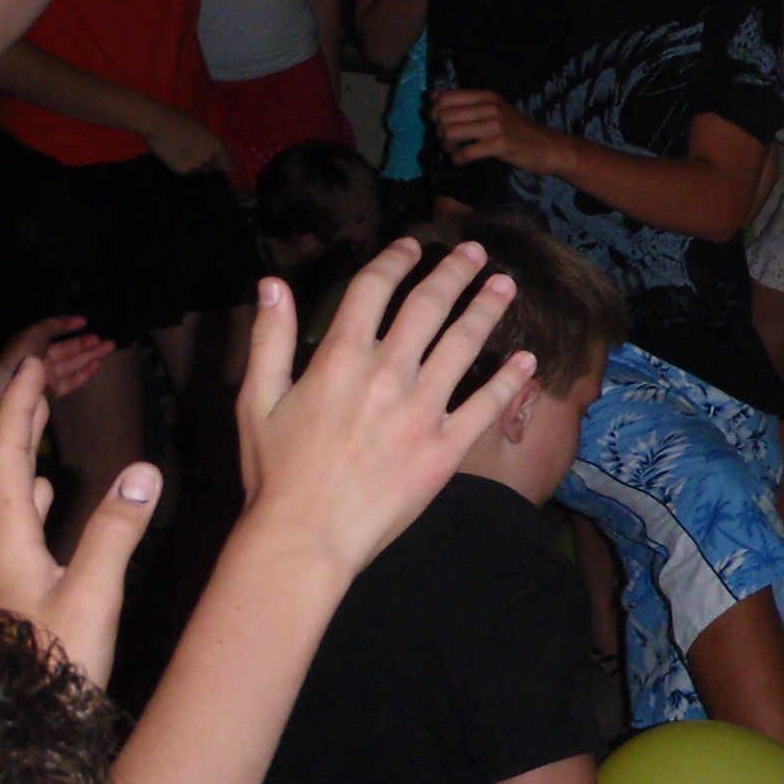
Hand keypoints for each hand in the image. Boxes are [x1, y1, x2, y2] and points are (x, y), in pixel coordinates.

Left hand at [0, 314, 113, 408]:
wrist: (15, 389)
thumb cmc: (23, 356)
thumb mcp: (35, 333)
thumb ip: (54, 325)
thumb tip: (74, 320)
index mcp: (29, 344)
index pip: (50, 333)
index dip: (66, 326)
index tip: (85, 322)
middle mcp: (37, 360)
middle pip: (64, 350)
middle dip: (83, 343)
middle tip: (102, 338)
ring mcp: (45, 377)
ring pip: (70, 364)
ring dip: (89, 355)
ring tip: (109, 347)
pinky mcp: (52, 392)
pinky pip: (70, 381)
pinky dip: (85, 373)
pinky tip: (97, 364)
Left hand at [0, 358, 160, 685]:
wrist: (20, 724)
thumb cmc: (54, 662)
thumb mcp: (92, 596)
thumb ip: (116, 530)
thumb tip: (143, 469)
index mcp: (6, 536)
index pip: (6, 453)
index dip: (19, 404)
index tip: (34, 361)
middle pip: (1, 461)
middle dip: (21, 410)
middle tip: (42, 371)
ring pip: (9, 487)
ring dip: (29, 443)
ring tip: (47, 413)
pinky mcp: (13, 583)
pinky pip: (17, 515)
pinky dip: (34, 485)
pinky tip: (49, 490)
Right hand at [142, 106, 229, 174]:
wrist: (159, 123)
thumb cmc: (181, 121)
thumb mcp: (203, 130)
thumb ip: (211, 144)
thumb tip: (214, 155)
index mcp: (218, 147)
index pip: (228, 167)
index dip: (222, 165)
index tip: (216, 163)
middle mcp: (209, 158)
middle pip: (212, 169)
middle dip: (206, 163)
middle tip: (193, 154)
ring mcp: (195, 166)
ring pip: (198, 171)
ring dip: (193, 165)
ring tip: (182, 153)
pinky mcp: (181, 170)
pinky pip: (186, 172)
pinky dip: (181, 166)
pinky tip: (174, 155)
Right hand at [234, 237, 535, 574]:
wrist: (304, 537)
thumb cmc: (275, 472)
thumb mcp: (256, 400)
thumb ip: (269, 339)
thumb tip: (272, 285)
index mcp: (339, 358)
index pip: (373, 290)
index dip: (395, 260)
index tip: (412, 245)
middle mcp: (387, 374)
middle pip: (429, 306)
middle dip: (455, 272)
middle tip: (475, 252)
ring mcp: (422, 410)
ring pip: (464, 344)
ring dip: (487, 309)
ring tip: (506, 286)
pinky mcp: (446, 447)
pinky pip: (486, 405)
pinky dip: (509, 380)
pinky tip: (527, 360)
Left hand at [431, 89, 561, 173]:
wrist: (548, 147)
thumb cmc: (518, 130)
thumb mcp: (493, 110)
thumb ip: (466, 104)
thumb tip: (433, 96)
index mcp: (486, 96)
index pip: (445, 98)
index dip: (434, 113)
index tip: (441, 125)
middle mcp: (490, 106)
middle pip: (444, 116)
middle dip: (440, 132)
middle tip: (449, 142)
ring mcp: (496, 125)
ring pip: (451, 133)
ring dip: (447, 146)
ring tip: (455, 151)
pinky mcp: (501, 144)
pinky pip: (466, 152)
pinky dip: (458, 159)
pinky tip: (462, 161)